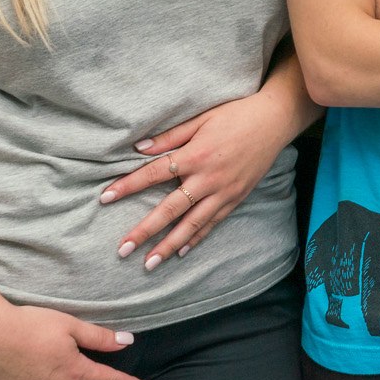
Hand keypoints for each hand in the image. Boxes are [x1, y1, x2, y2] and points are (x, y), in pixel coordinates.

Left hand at [99, 93, 288, 268]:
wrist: (275, 121)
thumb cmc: (236, 115)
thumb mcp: (201, 119)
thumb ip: (170, 136)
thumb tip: (139, 148)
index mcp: (195, 155)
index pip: (153, 173)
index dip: (128, 186)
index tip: (105, 198)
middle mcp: (208, 179)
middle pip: (170, 209)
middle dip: (144, 231)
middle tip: (123, 249)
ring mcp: (224, 192)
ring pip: (191, 224)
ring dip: (168, 245)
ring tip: (149, 263)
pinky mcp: (236, 198)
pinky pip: (213, 223)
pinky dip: (196, 239)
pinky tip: (181, 252)